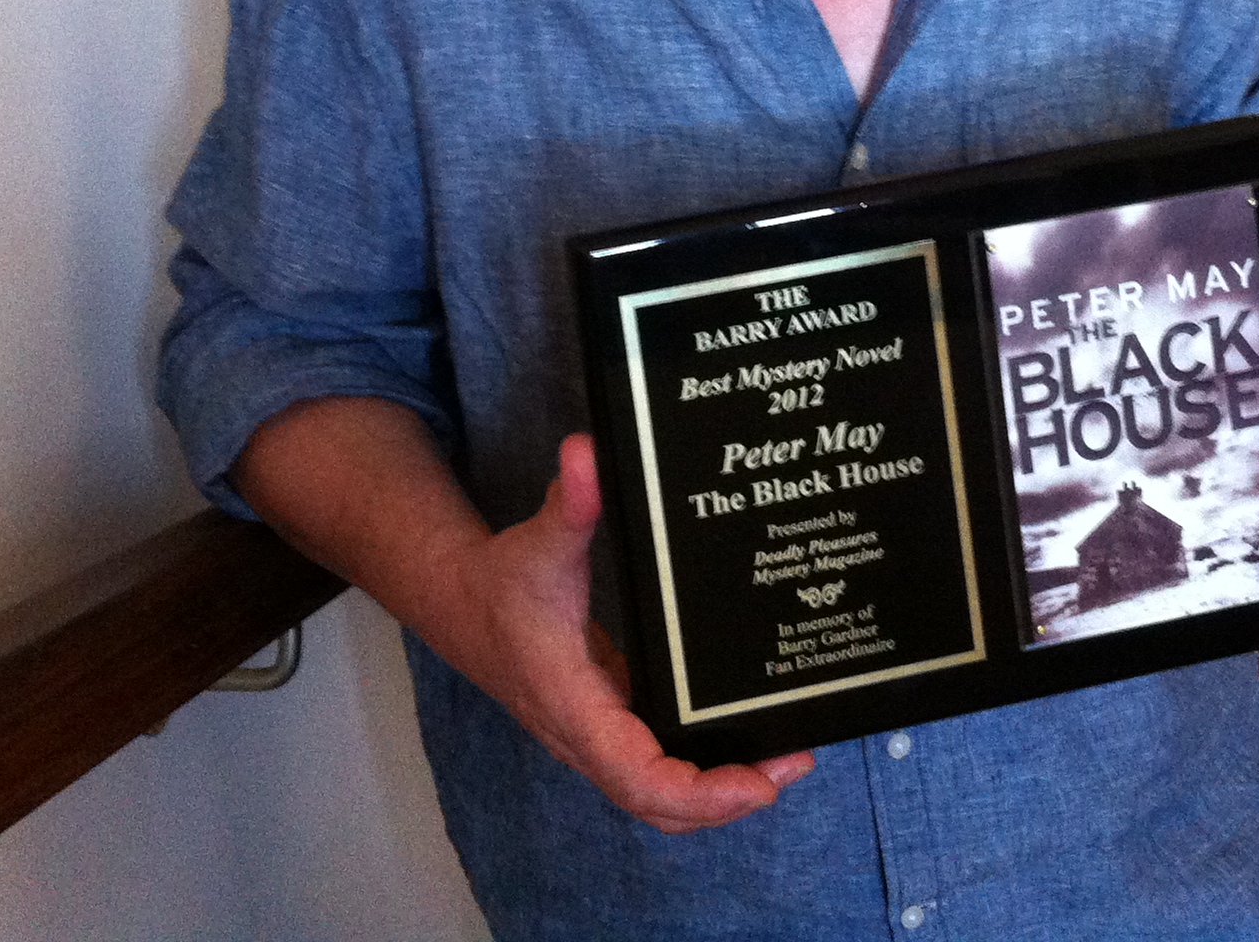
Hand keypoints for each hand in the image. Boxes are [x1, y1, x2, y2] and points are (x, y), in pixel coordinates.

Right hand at [233, 401, 814, 835]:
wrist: (463, 603)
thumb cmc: (504, 581)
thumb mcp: (539, 540)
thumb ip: (567, 503)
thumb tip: (587, 454)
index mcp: (572, 704)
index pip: (635, 775)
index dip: (698, 792)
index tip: (756, 783)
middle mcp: (587, 735)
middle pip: (658, 804)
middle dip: (726, 800)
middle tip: (794, 763)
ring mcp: (600, 736)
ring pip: (659, 796)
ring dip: (718, 792)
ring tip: (785, 758)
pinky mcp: (612, 724)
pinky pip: (657, 767)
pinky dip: (700, 770)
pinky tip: (746, 735)